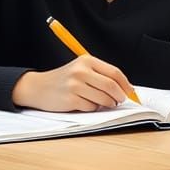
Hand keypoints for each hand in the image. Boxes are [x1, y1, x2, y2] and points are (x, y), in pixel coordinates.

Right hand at [13, 56, 131, 111]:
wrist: (38, 87)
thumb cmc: (64, 79)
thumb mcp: (81, 69)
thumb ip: (101, 75)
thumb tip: (125, 88)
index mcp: (87, 60)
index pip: (114, 72)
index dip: (125, 84)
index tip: (130, 91)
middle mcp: (81, 71)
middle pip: (111, 86)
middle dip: (119, 96)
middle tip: (119, 101)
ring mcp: (75, 85)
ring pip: (103, 99)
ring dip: (107, 104)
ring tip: (102, 103)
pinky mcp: (70, 99)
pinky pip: (91, 107)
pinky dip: (92, 108)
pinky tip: (84, 104)